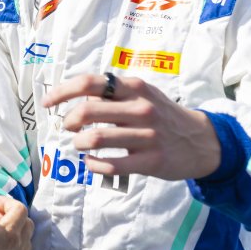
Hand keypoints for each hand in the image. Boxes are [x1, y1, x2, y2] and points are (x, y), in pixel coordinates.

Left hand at [42, 73, 220, 180]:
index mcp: (134, 87)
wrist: (202, 140)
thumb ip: (112, 93)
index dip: (62, 92)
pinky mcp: (152, 161)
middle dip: (69, 121)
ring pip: (97, 139)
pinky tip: (92, 162)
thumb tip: (71, 96)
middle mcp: (141, 108)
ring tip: (80, 144)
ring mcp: (148, 135)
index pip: (89, 84)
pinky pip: (111, 165)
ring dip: (80, 144)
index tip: (48, 103)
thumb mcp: (142, 93)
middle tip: (68, 128)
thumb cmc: (161, 114)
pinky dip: (94, 165)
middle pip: (88, 112)